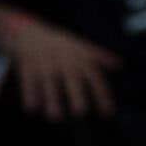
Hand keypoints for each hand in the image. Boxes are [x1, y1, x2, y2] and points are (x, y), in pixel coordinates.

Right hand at [2, 21, 120, 120]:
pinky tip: (32, 108)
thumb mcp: (78, 44)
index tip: (108, 111)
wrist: (26, 27)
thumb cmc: (57, 40)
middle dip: (76, 94)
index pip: (93, 75)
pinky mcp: (27, 65)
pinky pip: (28, 80)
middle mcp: (63, 59)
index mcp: (78, 56)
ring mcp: (45, 62)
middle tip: (80, 112)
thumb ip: (98, 55)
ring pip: (49, 81)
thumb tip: (119, 64)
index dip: (101, 93)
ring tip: (55, 117)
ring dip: (51, 99)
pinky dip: (30, 93)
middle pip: (71, 77)